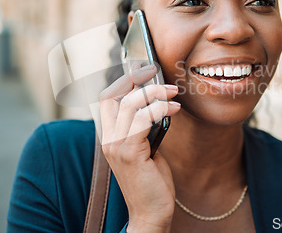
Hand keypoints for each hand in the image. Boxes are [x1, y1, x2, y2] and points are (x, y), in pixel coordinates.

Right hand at [99, 65, 180, 231]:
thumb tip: (158, 101)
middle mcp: (108, 139)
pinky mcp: (129, 152)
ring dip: (155, 93)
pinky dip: (160, 108)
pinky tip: (175, 110)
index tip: (141, 68)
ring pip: (131, 104)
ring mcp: (116, 146)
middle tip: (156, 71)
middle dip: (135, 78)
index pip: (106, 98)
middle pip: (113, 95)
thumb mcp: (147, 148)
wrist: (151, 213)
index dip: (122, 80)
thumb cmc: (152, 180)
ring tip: (174, 93)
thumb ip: (145, 127)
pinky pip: (142, 120)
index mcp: (110, 136)